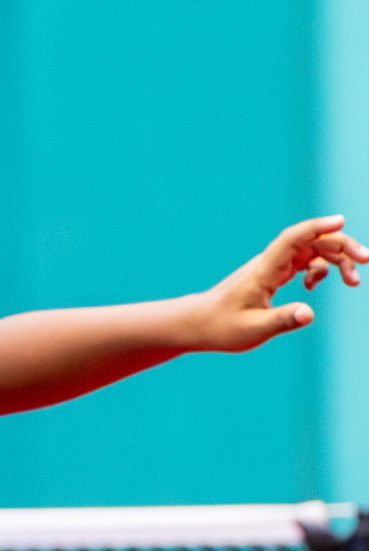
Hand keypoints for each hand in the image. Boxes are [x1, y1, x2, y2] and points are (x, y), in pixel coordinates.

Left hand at [197, 215, 367, 351]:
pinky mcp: (273, 274)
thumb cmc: (222, 327)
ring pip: (311, 251)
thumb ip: (282, 320)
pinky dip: (318, 270)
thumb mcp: (253, 330)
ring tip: (354, 282)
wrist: (199, 324)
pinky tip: (312, 287)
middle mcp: (269, 263)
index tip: (341, 221)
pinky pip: (303, 262)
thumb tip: (309, 314)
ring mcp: (271, 267)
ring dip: (336, 261)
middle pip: (311, 242)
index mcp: (264, 271)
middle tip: (366, 261)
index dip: (317, 227)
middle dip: (342, 246)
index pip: (292, 239)